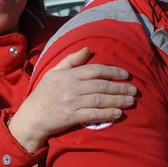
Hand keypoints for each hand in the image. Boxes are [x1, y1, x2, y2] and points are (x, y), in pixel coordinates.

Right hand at [8, 47, 136, 151]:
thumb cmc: (45, 93)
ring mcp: (72, 103)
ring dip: (118, 100)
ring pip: (100, 100)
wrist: (32, 116)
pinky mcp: (72, 117)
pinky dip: (107, 114)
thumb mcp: (55, 72)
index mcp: (69, 75)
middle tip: (134, 90)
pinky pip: (93, 115)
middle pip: (101, 86)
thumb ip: (72, 60)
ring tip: (131, 101)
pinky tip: (118, 113)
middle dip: (120, 87)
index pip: (95, 70)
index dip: (113, 71)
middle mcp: (72, 88)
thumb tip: (88, 49)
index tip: (126, 74)